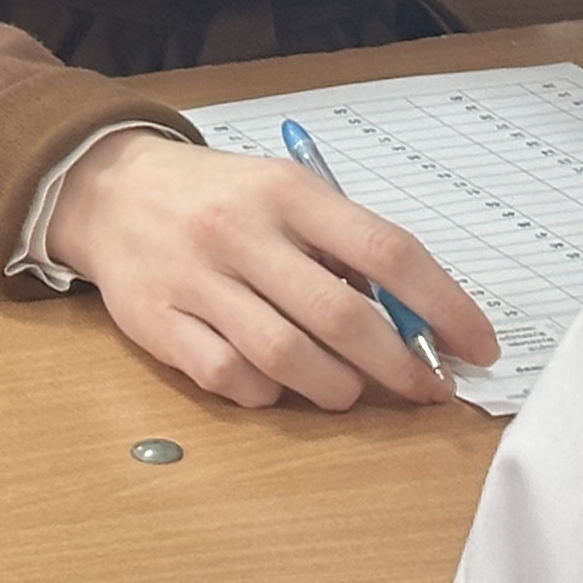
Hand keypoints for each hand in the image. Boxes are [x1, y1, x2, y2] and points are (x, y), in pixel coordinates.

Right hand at [43, 132, 494, 411]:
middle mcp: (241, 231)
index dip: (443, 305)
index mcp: (285, 191)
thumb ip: (343, 248)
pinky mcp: (159, 321)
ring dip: (337, 388)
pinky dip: (266, 394)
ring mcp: (196, 278)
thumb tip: (418, 322)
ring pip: (289, 359)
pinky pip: (231, 379)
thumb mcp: (283, 194)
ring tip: (347, 387)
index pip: (385, 250)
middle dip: (399, 366)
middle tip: (425, 387)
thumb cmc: (216, 197)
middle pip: (343, 317)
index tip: (476, 345)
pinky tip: (273, 382)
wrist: (106, 189)